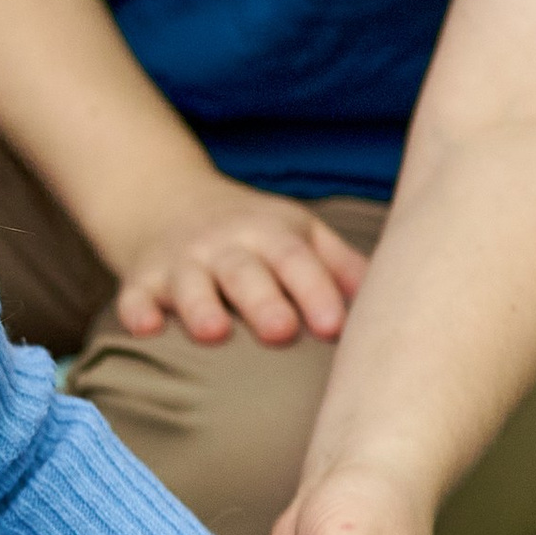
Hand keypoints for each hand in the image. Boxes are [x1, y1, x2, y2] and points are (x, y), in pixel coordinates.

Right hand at [104, 173, 368, 349]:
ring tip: (212, 334)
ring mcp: (180, 262)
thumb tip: (401, 295)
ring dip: (200, 307)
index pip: (297, 260)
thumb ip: (342, 264)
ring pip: (191, 284)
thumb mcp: (298, 233)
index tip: (334, 327)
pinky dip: (137, 311)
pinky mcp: (141, 280)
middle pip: (246, 273)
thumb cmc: (251, 233)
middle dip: (263, 301)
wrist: (164, 200)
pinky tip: (143, 328)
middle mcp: (226, 245)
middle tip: (282, 333)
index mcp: (272, 235)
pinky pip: (134, 296)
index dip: (316, 291)